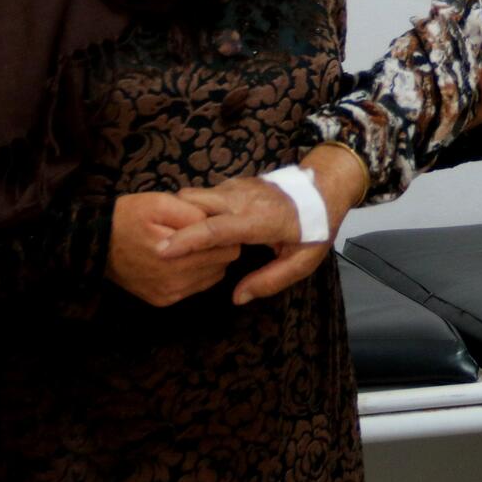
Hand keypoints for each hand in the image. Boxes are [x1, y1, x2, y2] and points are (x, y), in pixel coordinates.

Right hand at [105, 192, 241, 306]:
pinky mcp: (164, 301)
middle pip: (223, 264)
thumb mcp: (160, 202)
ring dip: (209, 261)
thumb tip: (220, 223)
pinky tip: (184, 259)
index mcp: (174, 254)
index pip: (227, 248)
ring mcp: (169, 294)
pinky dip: (197, 273)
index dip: (226, 233)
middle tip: (205, 233)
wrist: (97, 245)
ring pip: (213, 277)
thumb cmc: (129, 217)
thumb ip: (194, 213)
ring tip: (193, 246)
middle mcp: (173, 280)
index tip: (218, 223)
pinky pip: (197, 287)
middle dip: (219, 247)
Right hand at [163, 145, 369, 303]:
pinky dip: (192, 211)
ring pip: (195, 197)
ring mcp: (235, 187)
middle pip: (195, 205)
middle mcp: (241, 198)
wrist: (324, 186)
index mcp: (259, 219)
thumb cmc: (315, 226)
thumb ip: (270, 281)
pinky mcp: (232, 184)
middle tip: (157, 249)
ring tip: (173, 242)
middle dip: (172, 224)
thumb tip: (238, 297)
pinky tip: (192, 230)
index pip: (216, 228)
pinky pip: (205, 196)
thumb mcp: (303, 261)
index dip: (187, 240)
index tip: (162, 251)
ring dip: (180, 216)